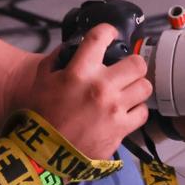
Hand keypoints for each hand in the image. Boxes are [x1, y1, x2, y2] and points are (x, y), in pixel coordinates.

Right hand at [22, 24, 152, 159]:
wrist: (42, 153)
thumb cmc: (39, 116)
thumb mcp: (42, 80)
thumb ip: (57, 59)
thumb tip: (71, 47)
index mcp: (79, 71)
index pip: (101, 37)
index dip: (108, 31)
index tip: (110, 35)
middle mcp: (100, 86)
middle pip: (137, 63)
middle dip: (131, 65)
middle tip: (124, 71)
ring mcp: (113, 108)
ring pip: (145, 87)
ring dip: (136, 87)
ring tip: (127, 92)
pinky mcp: (121, 129)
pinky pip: (142, 112)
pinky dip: (136, 111)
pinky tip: (126, 112)